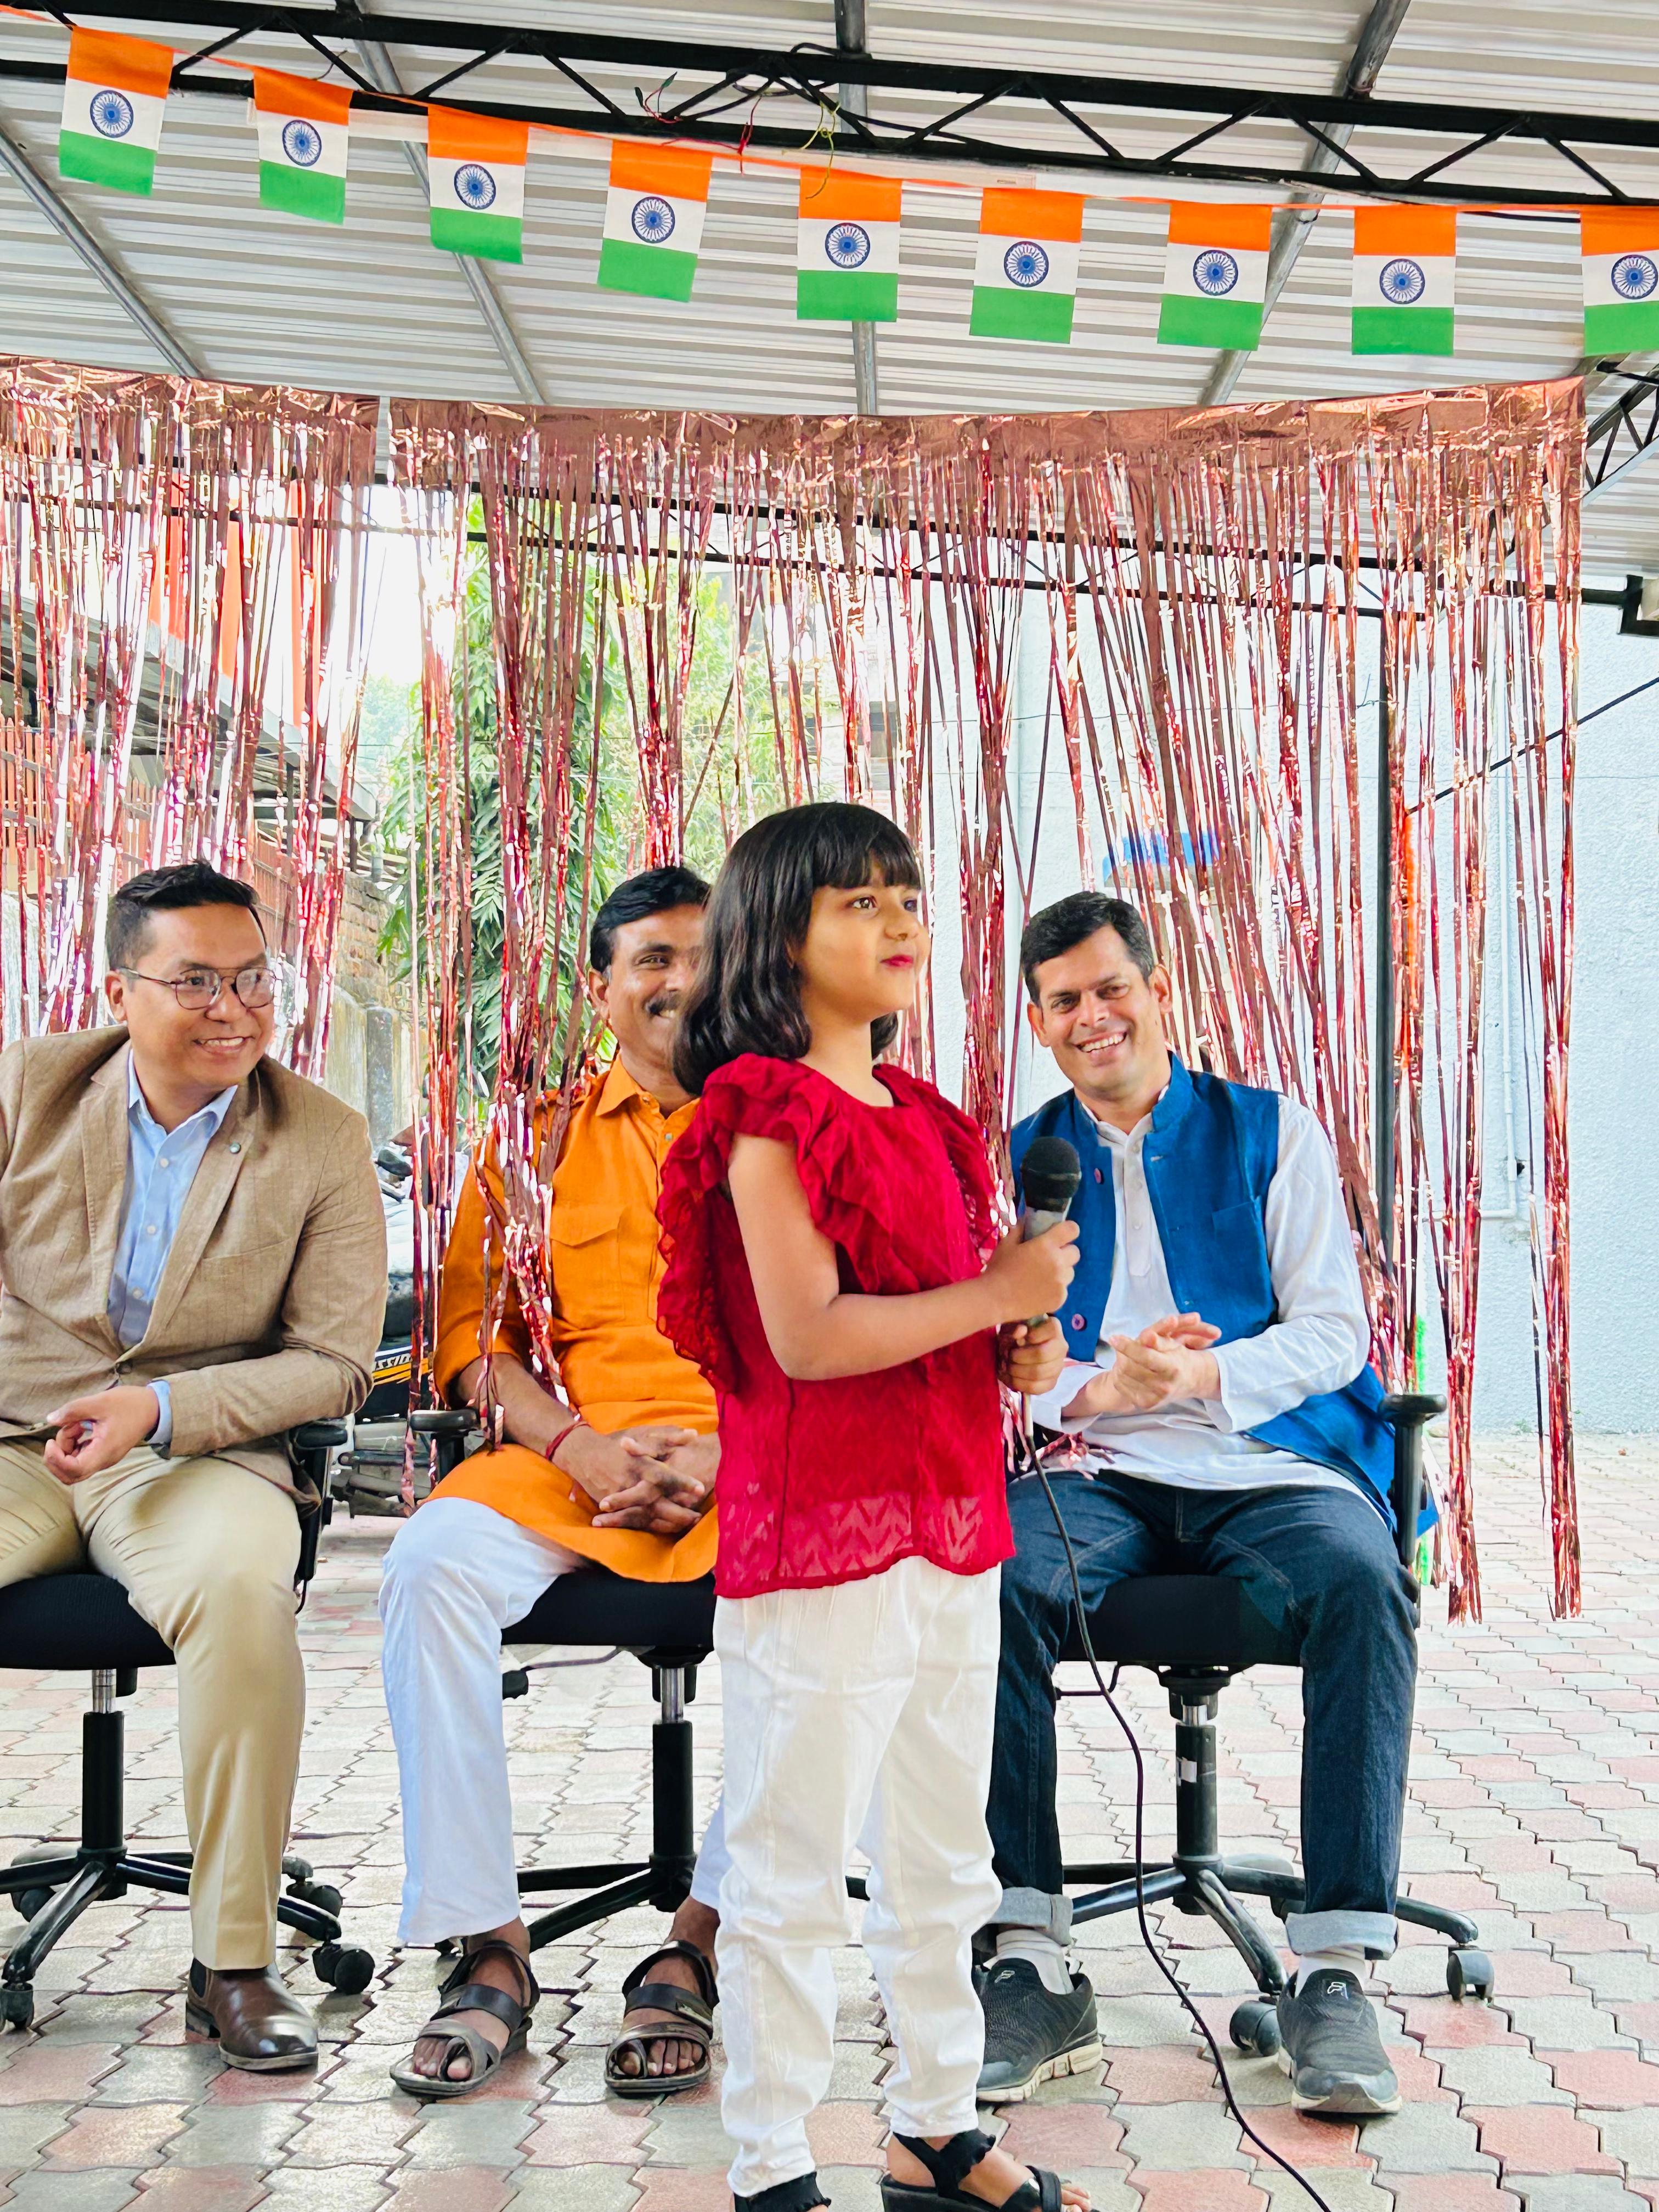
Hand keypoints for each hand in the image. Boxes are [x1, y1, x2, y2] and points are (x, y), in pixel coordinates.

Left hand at [43, 1386, 160, 1483]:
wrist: (152, 1408)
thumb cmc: (130, 1404)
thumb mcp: (100, 1402)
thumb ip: (73, 1410)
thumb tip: (51, 1419)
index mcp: (104, 1451)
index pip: (74, 1470)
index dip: (56, 1460)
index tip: (50, 1442)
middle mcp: (103, 1460)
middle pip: (70, 1475)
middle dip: (56, 1458)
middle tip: (58, 1436)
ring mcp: (103, 1458)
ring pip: (73, 1466)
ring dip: (66, 1447)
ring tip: (76, 1424)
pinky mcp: (102, 1453)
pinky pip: (80, 1457)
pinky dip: (73, 1445)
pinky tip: (80, 1428)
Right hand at [594, 1433, 720, 1533]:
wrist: (584, 1456)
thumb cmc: (618, 1444)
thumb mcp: (643, 1435)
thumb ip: (670, 1436)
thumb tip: (694, 1434)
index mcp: (640, 1465)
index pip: (664, 1475)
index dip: (682, 1482)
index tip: (701, 1488)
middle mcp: (632, 1484)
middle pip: (658, 1503)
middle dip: (679, 1512)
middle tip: (698, 1516)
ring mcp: (622, 1499)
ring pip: (648, 1516)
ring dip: (669, 1523)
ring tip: (689, 1523)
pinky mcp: (615, 1509)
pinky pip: (635, 1522)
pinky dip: (653, 1527)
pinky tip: (669, 1529)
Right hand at [982, 1221, 1080, 1327]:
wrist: (995, 1300)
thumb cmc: (999, 1269)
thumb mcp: (1007, 1245)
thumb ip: (1019, 1230)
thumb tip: (1026, 1221)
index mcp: (1046, 1245)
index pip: (1072, 1229)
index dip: (1068, 1230)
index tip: (1060, 1235)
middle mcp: (1058, 1262)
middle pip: (1075, 1252)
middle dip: (1064, 1253)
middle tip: (1049, 1258)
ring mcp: (1061, 1282)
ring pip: (1070, 1272)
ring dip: (1061, 1272)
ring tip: (1042, 1277)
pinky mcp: (1060, 1298)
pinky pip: (1063, 1289)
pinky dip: (1055, 1289)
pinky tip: (1039, 1291)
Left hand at [997, 1317, 1066, 1397]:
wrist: (1017, 1348)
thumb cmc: (1014, 1333)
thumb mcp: (1010, 1325)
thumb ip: (1014, 1326)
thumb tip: (1021, 1331)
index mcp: (1054, 1327)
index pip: (1051, 1330)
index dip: (1031, 1335)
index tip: (1017, 1339)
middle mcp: (1061, 1347)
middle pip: (1042, 1354)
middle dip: (1018, 1357)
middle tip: (1007, 1356)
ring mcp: (1058, 1366)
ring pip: (1038, 1373)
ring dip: (1016, 1371)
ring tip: (1006, 1367)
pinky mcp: (1051, 1382)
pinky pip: (1037, 1388)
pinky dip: (1019, 1384)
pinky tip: (1010, 1377)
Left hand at [1065, 1315, 1220, 1418]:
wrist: (1190, 1381)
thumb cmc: (1182, 1357)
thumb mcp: (1174, 1343)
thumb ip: (1160, 1338)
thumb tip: (1146, 1335)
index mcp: (1172, 1369)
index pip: (1145, 1355)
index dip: (1128, 1346)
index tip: (1114, 1336)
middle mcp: (1164, 1386)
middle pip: (1132, 1367)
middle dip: (1123, 1353)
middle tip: (1114, 1340)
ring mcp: (1154, 1397)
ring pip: (1126, 1378)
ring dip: (1121, 1366)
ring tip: (1120, 1357)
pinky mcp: (1146, 1404)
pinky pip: (1126, 1391)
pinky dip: (1121, 1380)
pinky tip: (1121, 1373)